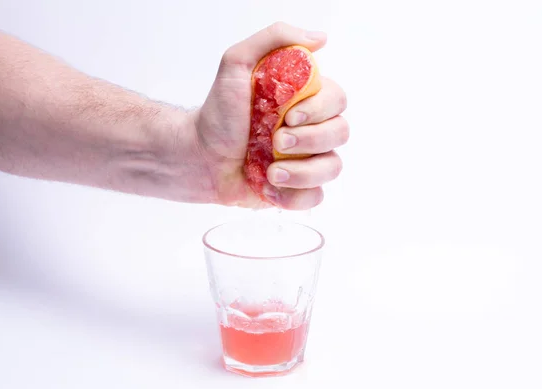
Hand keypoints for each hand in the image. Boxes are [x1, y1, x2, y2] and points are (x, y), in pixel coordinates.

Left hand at [195, 22, 348, 209]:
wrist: (200, 157)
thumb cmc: (219, 112)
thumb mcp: (236, 63)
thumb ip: (274, 39)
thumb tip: (320, 38)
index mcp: (306, 99)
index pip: (338, 99)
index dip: (320, 109)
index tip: (289, 115)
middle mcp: (312, 128)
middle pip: (341, 133)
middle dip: (310, 140)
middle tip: (276, 141)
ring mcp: (307, 160)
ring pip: (333, 167)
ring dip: (302, 172)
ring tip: (271, 171)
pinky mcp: (298, 189)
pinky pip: (317, 196)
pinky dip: (295, 196)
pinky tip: (270, 188)